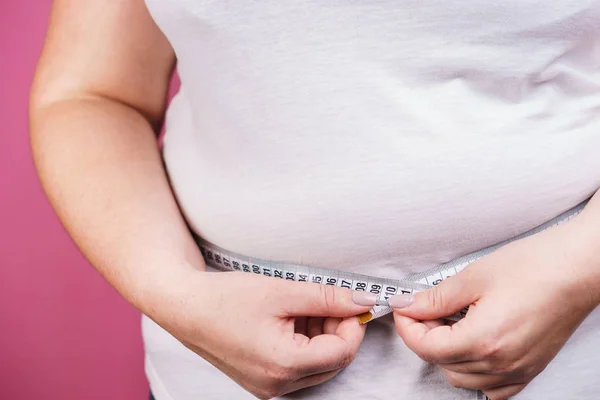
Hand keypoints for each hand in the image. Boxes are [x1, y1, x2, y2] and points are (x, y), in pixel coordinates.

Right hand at [148, 270, 376, 398]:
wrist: (184, 307)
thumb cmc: (226, 298)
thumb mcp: (282, 291)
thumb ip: (327, 298)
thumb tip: (361, 300)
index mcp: (284, 365)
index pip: (342, 352)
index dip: (353, 324)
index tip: (352, 301)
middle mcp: (277, 385)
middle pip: (332, 362)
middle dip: (337, 330)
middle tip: (328, 301)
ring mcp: (267, 387)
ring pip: (316, 366)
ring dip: (321, 337)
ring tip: (303, 307)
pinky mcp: (260, 381)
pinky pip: (297, 368)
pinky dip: (303, 344)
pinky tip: (291, 319)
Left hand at [389, 215, 599, 398]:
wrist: (576, 269)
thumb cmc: (535, 266)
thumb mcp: (473, 277)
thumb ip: (435, 298)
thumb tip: (408, 305)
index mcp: (483, 340)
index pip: (425, 348)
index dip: (407, 326)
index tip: (404, 307)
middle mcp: (500, 363)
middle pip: (440, 363)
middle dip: (424, 336)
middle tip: (425, 308)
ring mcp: (517, 370)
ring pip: (462, 378)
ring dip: (446, 353)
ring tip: (450, 321)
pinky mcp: (529, 369)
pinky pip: (492, 388)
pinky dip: (474, 371)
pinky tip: (473, 344)